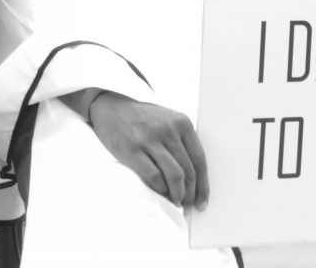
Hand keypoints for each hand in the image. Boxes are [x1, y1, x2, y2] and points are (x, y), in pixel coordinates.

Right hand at [87, 91, 208, 210]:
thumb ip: (181, 142)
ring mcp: (151, 139)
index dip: (203, 185)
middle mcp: (169, 130)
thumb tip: (194, 179)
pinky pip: (154, 177)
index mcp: (182, 123)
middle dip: (190, 194)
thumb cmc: (142, 118)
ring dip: (177, 195)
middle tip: (188, 206)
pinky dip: (160, 190)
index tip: (202, 201)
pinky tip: (160, 193)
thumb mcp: (167, 120)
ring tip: (175, 202)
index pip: (199, 159)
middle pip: (188, 171)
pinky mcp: (133, 150)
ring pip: (174, 176)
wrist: (112, 108)